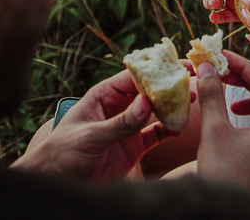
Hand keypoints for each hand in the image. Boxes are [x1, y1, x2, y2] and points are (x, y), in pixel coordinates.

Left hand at [11, 69, 176, 181]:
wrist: (57, 184)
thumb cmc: (62, 153)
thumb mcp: (90, 136)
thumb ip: (119, 123)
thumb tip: (145, 102)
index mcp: (103, 96)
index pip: (132, 78)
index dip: (155, 71)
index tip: (176, 66)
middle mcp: (118, 108)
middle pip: (148, 92)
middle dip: (169, 86)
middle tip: (191, 79)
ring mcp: (127, 127)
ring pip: (155, 111)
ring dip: (172, 106)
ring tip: (191, 101)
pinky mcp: (134, 147)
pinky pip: (156, 134)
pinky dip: (169, 130)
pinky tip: (180, 127)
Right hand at [195, 51, 249, 203]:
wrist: (233, 217)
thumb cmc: (227, 178)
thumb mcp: (215, 132)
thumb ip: (212, 96)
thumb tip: (207, 67)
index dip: (242, 66)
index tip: (222, 56)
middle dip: (246, 80)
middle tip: (223, 70)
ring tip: (229, 96)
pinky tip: (236, 117)